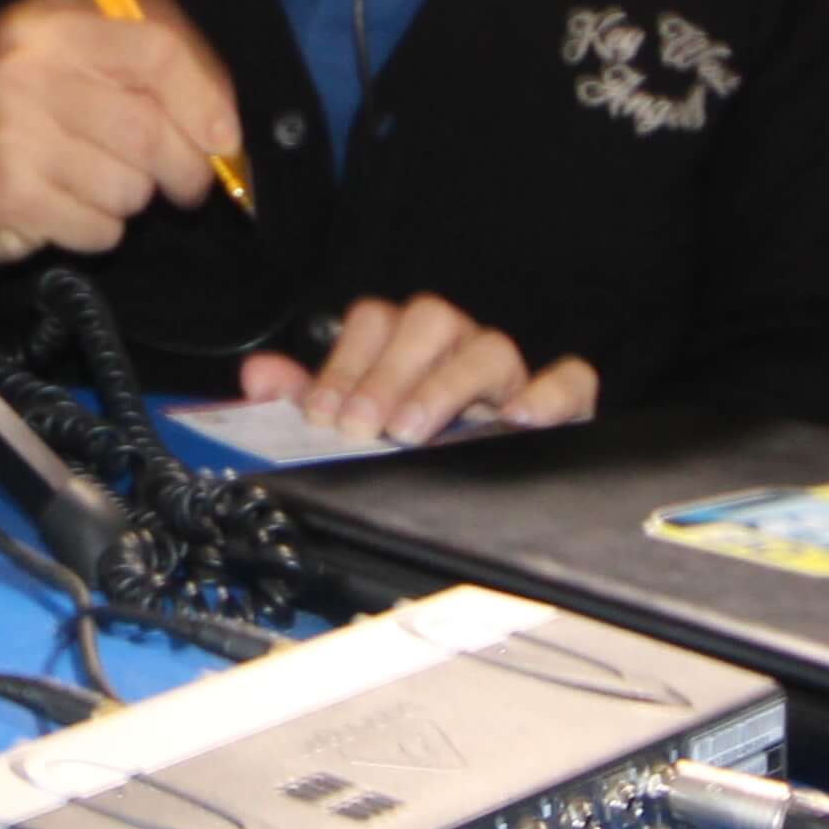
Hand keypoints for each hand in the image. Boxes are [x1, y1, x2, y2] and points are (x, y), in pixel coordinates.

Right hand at [0, 0, 246, 265]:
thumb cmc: (22, 114)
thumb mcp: (71, 59)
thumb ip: (145, 64)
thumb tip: (219, 116)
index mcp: (55, 17)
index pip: (156, 48)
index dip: (203, 97)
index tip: (223, 136)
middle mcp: (30, 63)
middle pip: (150, 126)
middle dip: (183, 167)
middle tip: (183, 183)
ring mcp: (16, 127)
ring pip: (130, 184)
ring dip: (131, 199)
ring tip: (98, 185)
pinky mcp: (11, 189)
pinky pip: (99, 226)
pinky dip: (100, 229)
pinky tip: (70, 210)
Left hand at [246, 295, 594, 441]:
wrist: (492, 508)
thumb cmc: (416, 453)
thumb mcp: (353, 428)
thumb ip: (304, 400)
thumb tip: (257, 378)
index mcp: (407, 348)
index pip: (375, 320)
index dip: (344, 364)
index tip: (321, 416)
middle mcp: (458, 350)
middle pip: (429, 321)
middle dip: (387, 373)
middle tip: (360, 427)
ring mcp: (512, 377)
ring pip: (489, 348)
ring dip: (447, 385)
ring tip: (413, 430)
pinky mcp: (564, 406)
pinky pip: (570, 380)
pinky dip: (548, 394)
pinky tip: (516, 422)